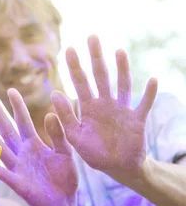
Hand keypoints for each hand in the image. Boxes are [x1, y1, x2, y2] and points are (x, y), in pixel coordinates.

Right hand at [0, 89, 77, 205]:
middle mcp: (22, 153)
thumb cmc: (64, 178)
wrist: (65, 205)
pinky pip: (3, 172)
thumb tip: (50, 113)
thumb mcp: (65, 152)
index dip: (17, 106)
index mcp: (34, 144)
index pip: (24, 121)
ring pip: (0, 149)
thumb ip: (58, 134)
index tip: (10, 90)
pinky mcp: (18, 183)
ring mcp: (18, 168)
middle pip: (8, 130)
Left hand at [52, 35, 157, 184]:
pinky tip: (152, 80)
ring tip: (118, 51)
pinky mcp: (137, 119)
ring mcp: (122, 109)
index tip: (68, 49)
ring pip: (122, 84)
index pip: (79, 82)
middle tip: (91, 37)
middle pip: (100, 76)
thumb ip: (65, 117)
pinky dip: (148, 93)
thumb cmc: (94, 152)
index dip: (74, 66)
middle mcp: (105, 103)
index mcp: (88, 108)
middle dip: (95, 57)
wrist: (117, 167)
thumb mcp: (75, 136)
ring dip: (121, 68)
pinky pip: (144, 104)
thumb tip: (54, 93)